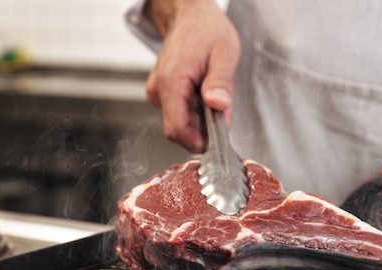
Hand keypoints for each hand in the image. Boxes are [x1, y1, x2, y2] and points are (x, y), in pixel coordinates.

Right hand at [145, 0, 239, 152]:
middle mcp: (158, 89)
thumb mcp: (224, 54)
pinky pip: (178, 113)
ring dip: (200, 121)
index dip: (198, 142)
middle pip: (178, 130)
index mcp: (172, 81)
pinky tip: (205, 96)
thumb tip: (218, 105)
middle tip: (223, 113)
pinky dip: (195, 112)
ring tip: (215, 98)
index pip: (177, 129)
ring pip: (179, 123)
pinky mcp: (161, 92)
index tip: (218, 141)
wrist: (190, 16)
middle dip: (203, 130)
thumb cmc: (207, 30)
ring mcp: (157, 91)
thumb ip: (220, 82)